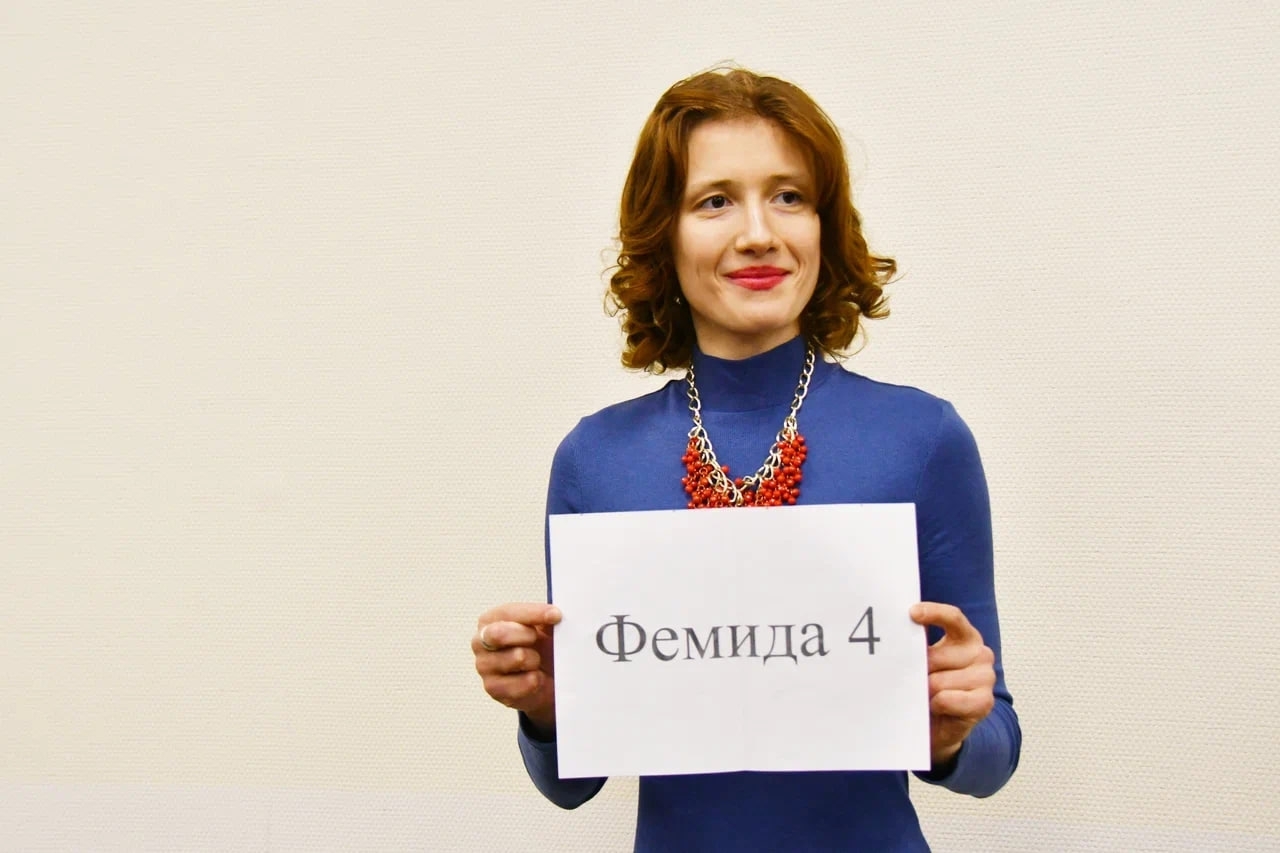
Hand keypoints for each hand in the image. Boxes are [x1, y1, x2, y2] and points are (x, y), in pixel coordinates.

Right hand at [472, 603, 561, 735]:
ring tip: (536, 661)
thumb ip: (546, 617)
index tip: (556, 615)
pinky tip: (535, 677)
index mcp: (490, 620)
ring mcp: (484, 666)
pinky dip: (535, 680)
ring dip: (534, 659)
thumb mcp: (544, 626)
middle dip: (527, 636)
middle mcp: (480, 642)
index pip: (509, 612)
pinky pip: (522, 682)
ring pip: (517, 657)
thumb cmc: (539, 646)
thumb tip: (554, 614)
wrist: (544, 679)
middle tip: (538, 640)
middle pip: (500, 634)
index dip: (534, 613)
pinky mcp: (493, 689)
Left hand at [909, 602, 995, 767]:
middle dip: (920, 670)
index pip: (953, 617)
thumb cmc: (931, 687)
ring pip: (939, 681)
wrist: (941, 725)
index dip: (933, 613)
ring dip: (927, 691)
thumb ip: (919, 643)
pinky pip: (947, 699)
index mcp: (966, 637)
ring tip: (928, 696)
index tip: (912, 613)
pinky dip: (936, 705)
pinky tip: (937, 706)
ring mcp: (986, 677)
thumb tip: (898, 628)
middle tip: (916, 680)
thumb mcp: (925, 660)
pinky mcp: (984, 702)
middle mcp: (980, 653)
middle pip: (937, 655)